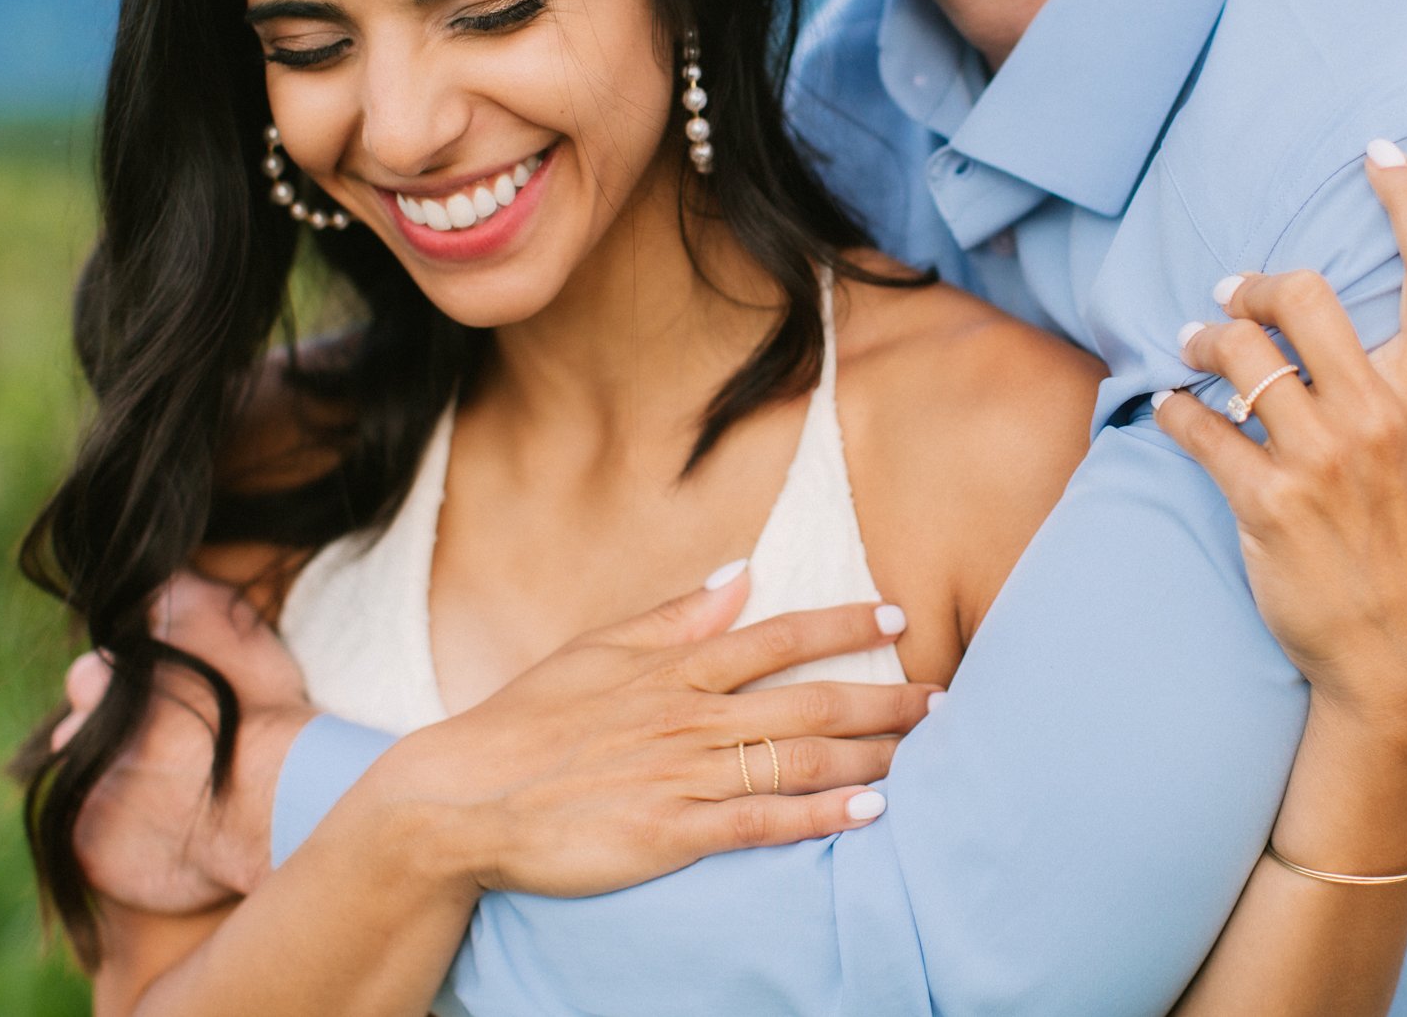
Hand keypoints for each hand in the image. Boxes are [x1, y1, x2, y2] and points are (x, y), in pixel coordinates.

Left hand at [50, 572, 314, 914]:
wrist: (280, 798)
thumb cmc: (262, 709)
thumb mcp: (229, 624)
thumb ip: (181, 591)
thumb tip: (160, 571)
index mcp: (102, 680)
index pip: (90, 679)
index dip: (130, 690)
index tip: (170, 704)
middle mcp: (77, 736)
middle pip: (78, 732)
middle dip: (111, 736)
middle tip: (170, 750)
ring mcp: (79, 796)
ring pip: (84, 785)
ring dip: (112, 787)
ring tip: (171, 796)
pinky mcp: (86, 851)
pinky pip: (90, 842)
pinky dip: (120, 840)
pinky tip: (168, 832)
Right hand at [368, 565, 940, 898]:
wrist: (462, 796)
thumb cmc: (526, 721)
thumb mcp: (595, 649)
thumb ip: (675, 615)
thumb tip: (741, 573)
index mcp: (673, 668)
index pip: (776, 637)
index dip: (843, 626)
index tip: (897, 617)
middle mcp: (689, 717)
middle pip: (808, 702)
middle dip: (884, 698)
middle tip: (944, 697)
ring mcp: (682, 776)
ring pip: (797, 760)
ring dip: (870, 754)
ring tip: (926, 752)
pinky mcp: (670, 833)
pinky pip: (760, 822)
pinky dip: (820, 816)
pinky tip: (870, 811)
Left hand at [1157, 140, 1406, 741]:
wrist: (1398, 659)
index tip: (1378, 150)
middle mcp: (1379, 417)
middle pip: (1306, 295)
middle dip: (1259, 282)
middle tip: (1237, 293)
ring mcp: (1319, 460)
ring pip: (1242, 354)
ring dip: (1206, 338)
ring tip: (1196, 344)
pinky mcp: (1263, 502)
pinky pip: (1199, 429)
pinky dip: (1176, 409)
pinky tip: (1172, 408)